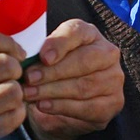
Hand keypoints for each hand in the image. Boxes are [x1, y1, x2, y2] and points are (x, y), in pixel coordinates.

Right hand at [0, 27, 26, 138]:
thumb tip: (18, 51)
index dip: (10, 45)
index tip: (17, 52)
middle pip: (5, 65)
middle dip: (13, 68)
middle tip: (10, 74)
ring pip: (12, 91)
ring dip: (14, 90)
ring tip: (5, 91)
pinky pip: (12, 116)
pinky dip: (16, 111)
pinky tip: (5, 108)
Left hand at [23, 19, 123, 139]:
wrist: (60, 105)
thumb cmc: (50, 74)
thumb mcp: (41, 60)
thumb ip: (37, 56)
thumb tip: (26, 62)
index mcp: (89, 34)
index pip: (77, 32)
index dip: (60, 44)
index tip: (43, 57)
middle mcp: (107, 54)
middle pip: (84, 60)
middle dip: (53, 72)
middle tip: (30, 80)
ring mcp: (114, 79)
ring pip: (85, 85)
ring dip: (54, 91)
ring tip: (31, 95)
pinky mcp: (113, 103)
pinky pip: (89, 107)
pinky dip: (63, 107)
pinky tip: (44, 106)